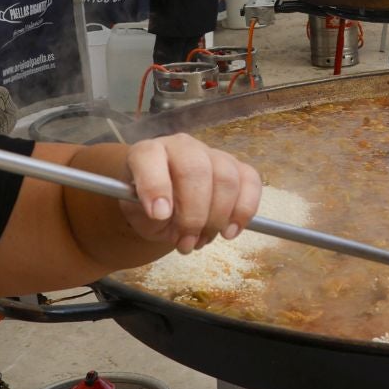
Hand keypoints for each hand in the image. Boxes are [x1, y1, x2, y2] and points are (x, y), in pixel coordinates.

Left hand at [117, 132, 262, 254]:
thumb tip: (165, 217)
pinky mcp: (238, 167)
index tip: (159, 216)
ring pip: (226, 178)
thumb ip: (146, 216)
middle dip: (193, 213)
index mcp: (149, 153)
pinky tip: (229, 232)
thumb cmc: (152, 206)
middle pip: (196, 170)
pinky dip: (243, 211)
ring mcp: (213, 154)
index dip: (156, 186)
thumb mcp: (138, 216)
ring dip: (216, 218)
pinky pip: (251, 182)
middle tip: (186, 242)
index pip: (151, 157)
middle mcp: (182, 147)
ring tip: (201, 241)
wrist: (170, 203)